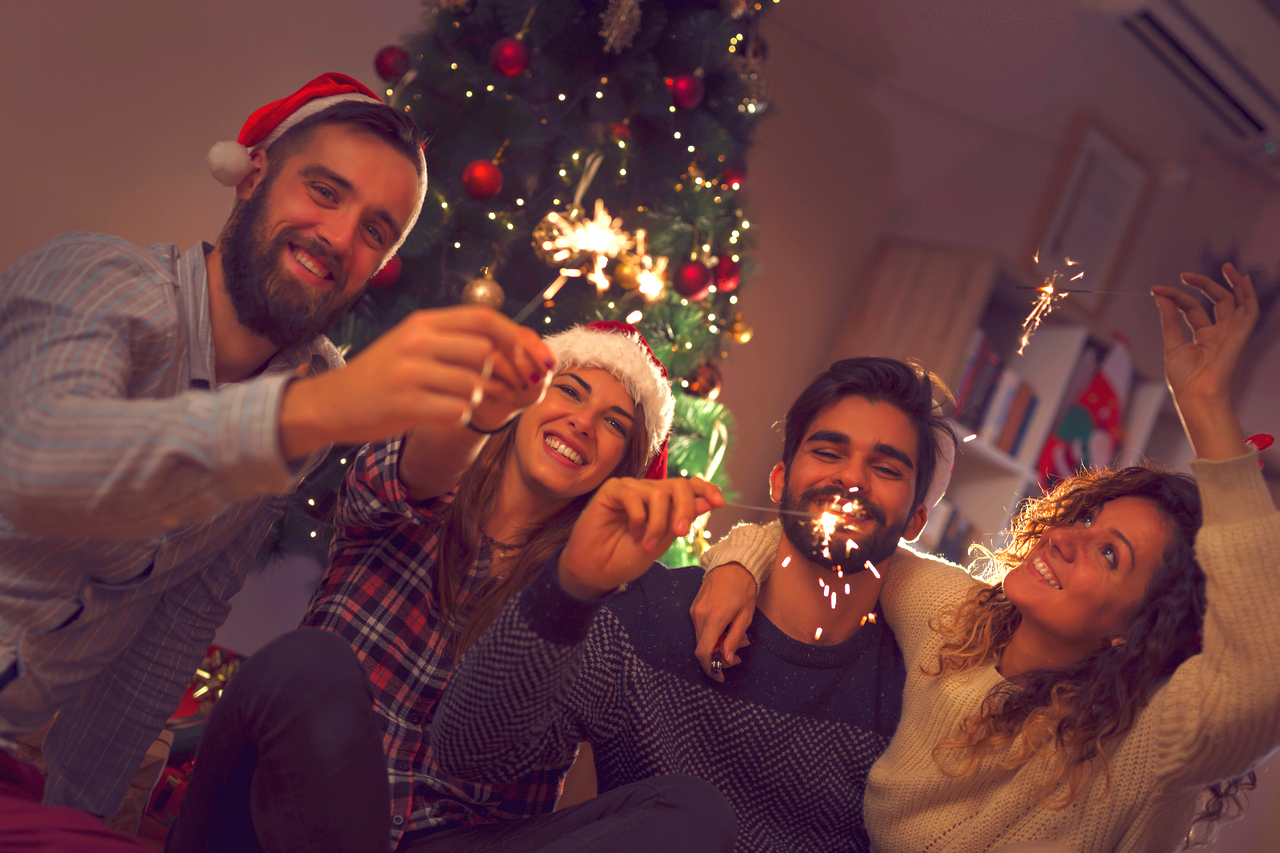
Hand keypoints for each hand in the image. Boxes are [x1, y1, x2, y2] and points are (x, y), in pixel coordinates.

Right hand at [279, 306, 554, 459]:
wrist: (332, 403)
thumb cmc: (383, 375)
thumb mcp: (415, 344)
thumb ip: (458, 340)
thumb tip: (517, 343)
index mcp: (424, 323)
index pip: (485, 319)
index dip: (517, 339)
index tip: (535, 360)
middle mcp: (417, 341)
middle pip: (485, 352)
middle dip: (504, 375)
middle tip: (505, 391)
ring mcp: (409, 372)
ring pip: (474, 385)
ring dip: (479, 400)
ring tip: (461, 403)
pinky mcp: (404, 404)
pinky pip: (456, 412)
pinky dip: (458, 417)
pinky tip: (442, 415)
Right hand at [558, 477, 724, 599]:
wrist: (598, 571)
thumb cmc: (627, 557)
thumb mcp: (663, 540)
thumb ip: (683, 519)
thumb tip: (711, 500)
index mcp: (664, 503)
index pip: (689, 486)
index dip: (706, 489)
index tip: (720, 503)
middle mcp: (649, 492)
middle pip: (678, 486)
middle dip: (685, 509)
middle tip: (680, 533)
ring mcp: (631, 489)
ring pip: (658, 493)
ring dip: (657, 523)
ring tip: (646, 544)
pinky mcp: (613, 489)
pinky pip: (634, 496)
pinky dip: (638, 518)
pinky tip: (631, 532)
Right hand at [691, 563, 755, 681]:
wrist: (733, 563)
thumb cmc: (743, 589)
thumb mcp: (745, 616)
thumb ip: (733, 639)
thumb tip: (725, 659)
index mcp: (713, 619)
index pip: (703, 652)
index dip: (710, 669)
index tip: (720, 676)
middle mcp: (699, 616)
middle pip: (703, 648)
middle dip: (719, 657)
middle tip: (737, 655)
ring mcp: (694, 611)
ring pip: (701, 638)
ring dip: (717, 644)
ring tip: (738, 637)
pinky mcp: (694, 607)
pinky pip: (700, 628)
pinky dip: (713, 634)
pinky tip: (728, 628)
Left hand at [1152, 263, 1258, 458]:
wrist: (1197, 397)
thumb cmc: (1185, 380)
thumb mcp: (1173, 344)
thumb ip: (1170, 319)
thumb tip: (1161, 296)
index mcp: (1203, 337)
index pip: (1193, 308)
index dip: (1176, 297)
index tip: (1156, 290)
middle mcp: (1220, 334)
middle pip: (1217, 302)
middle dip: (1204, 285)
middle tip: (1185, 275)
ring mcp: (1231, 334)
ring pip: (1236, 302)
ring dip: (1232, 283)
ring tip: (1226, 266)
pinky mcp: (1240, 336)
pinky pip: (1250, 311)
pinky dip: (1249, 295)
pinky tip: (1243, 280)